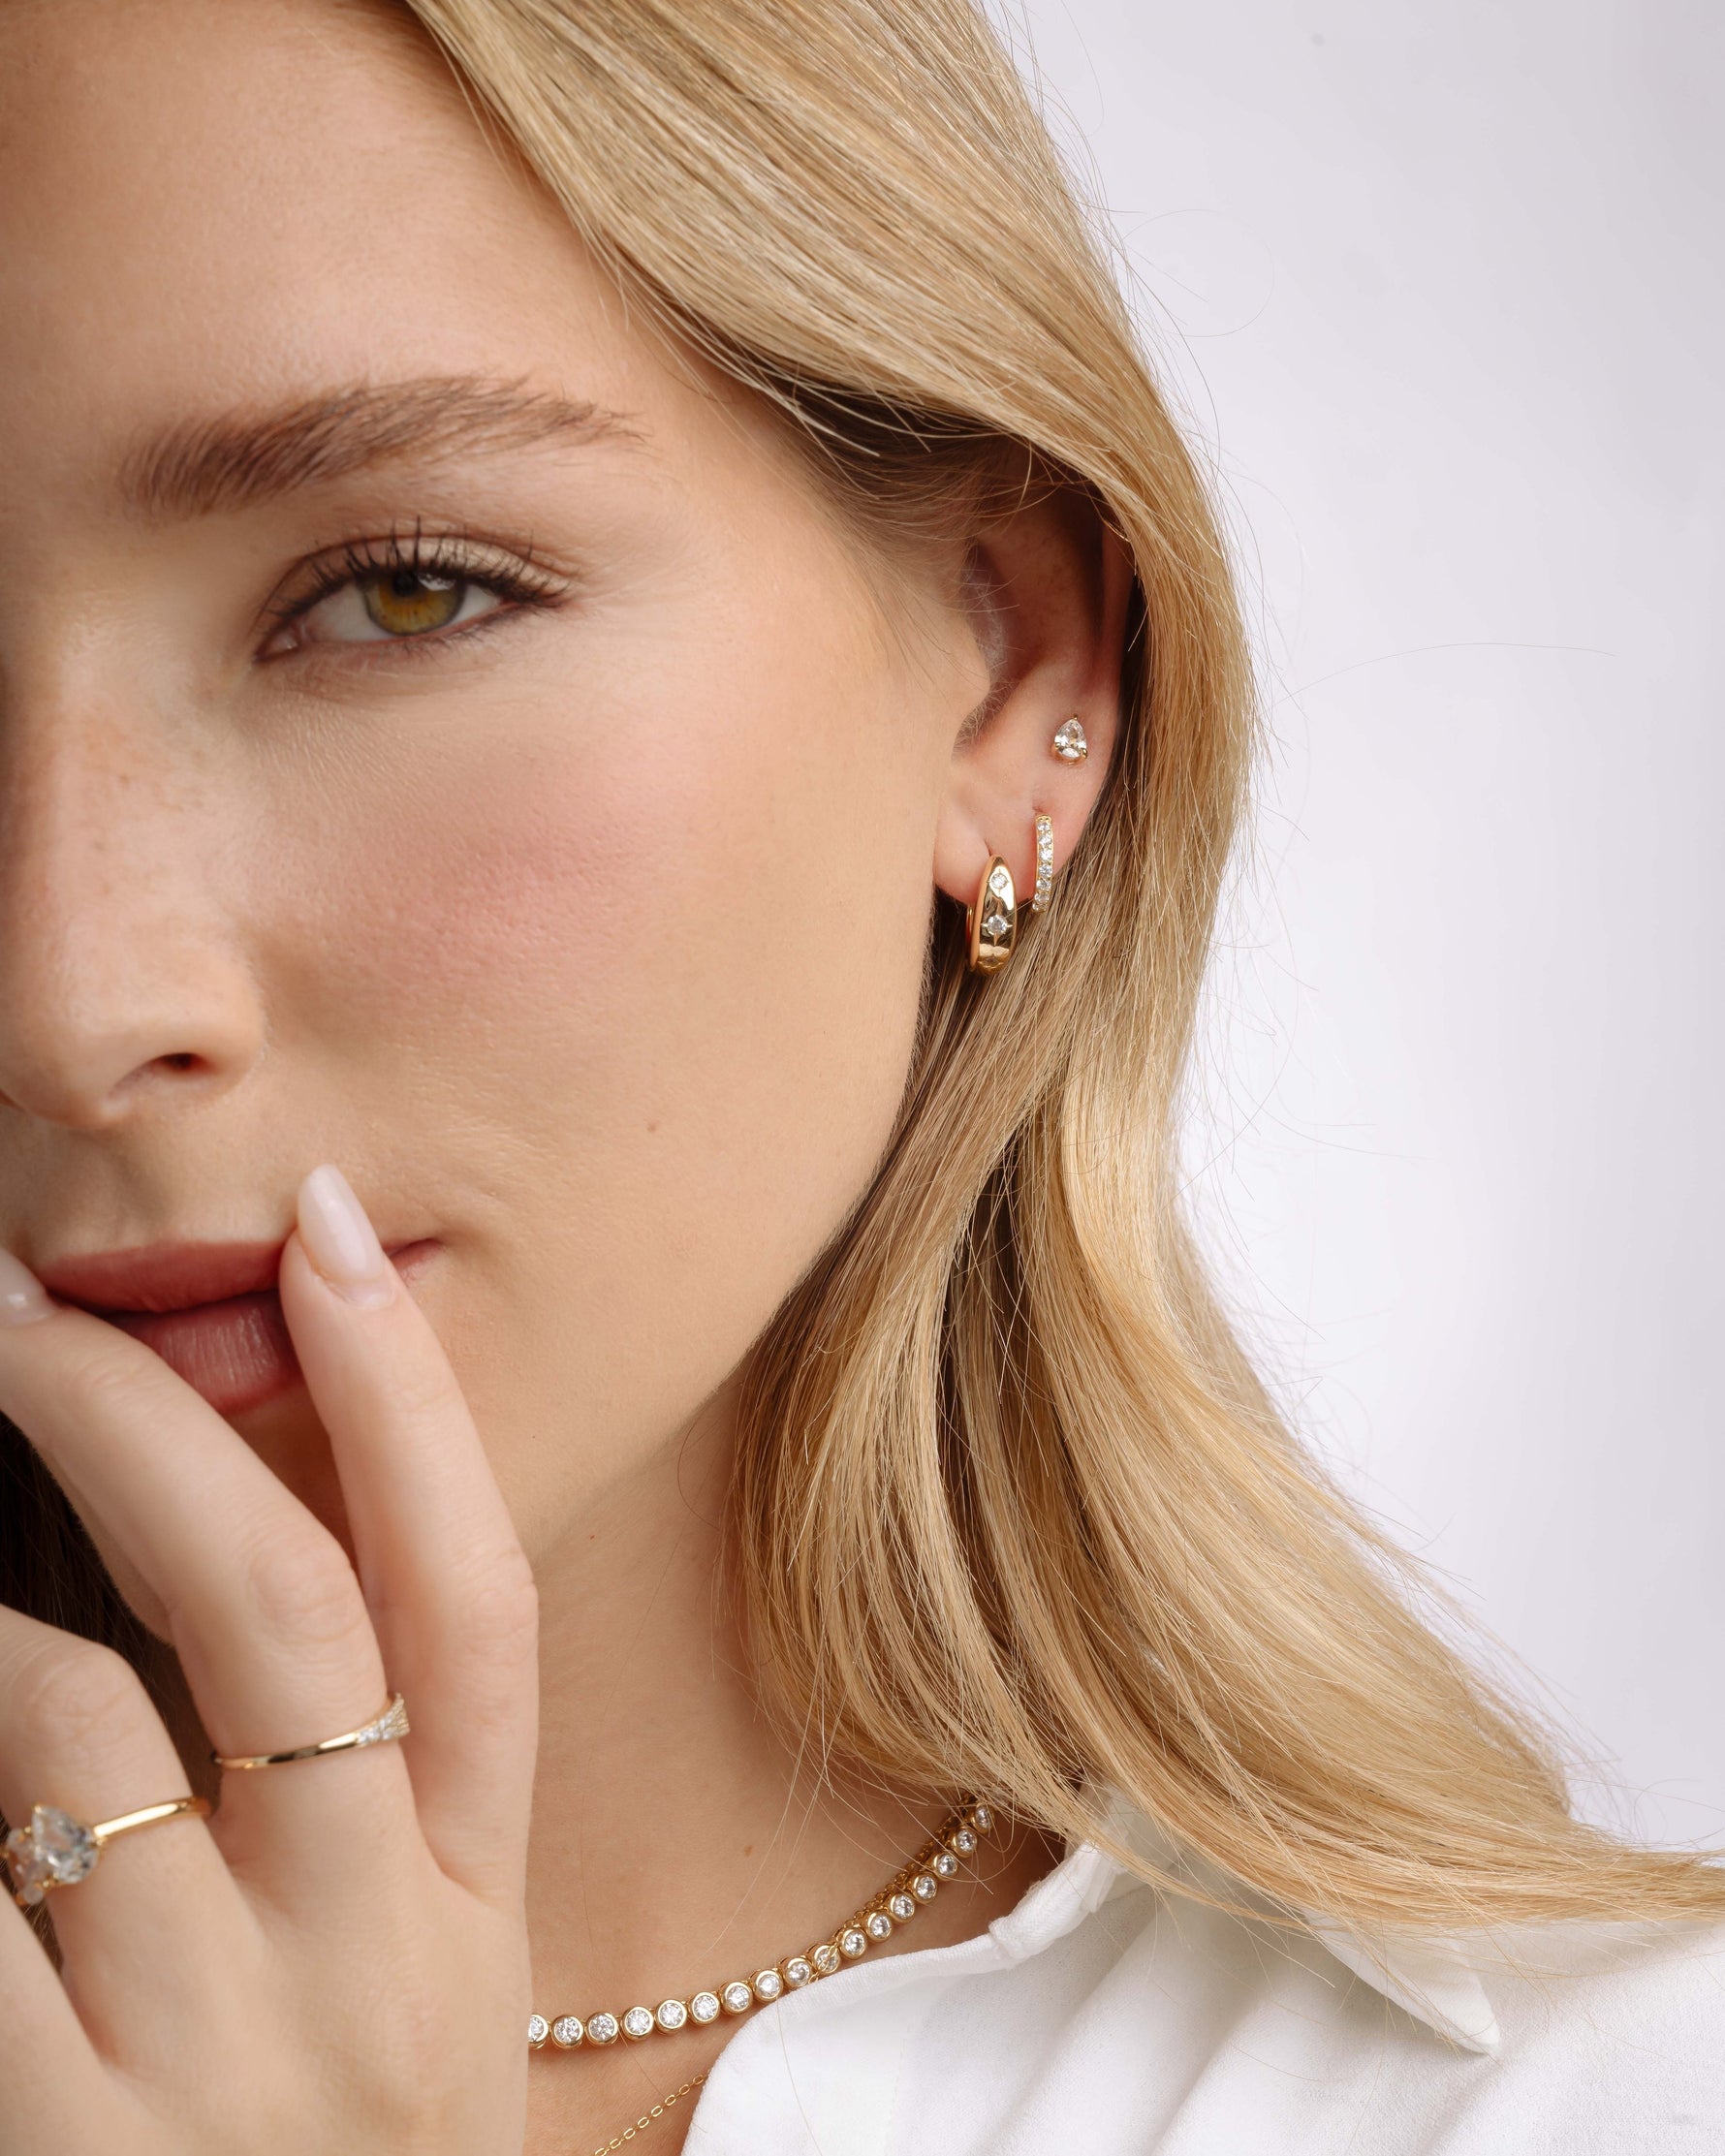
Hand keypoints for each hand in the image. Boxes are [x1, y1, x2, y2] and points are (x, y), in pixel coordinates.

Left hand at [0, 1168, 537, 2153]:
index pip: (474, 1599)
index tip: (329, 1234)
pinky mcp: (63, 2132)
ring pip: (59, 1726)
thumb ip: (361, 1802)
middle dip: (139, 1423)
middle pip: (278, 1608)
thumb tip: (221, 1546)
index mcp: (470, 1905)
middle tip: (25, 1318)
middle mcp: (370, 1955)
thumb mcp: (402, 1994)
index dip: (407, 1405)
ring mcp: (216, 2054)